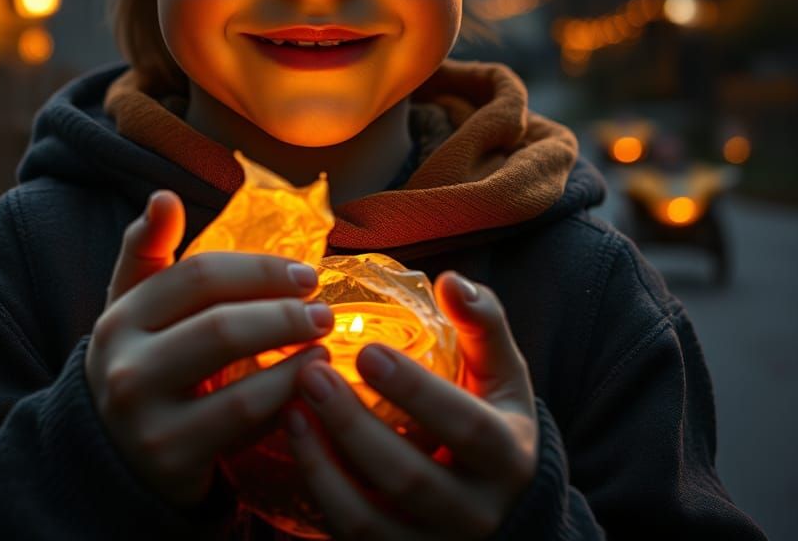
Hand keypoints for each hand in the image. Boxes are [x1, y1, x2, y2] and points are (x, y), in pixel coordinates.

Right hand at [85, 190, 333, 507]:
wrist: (108, 453)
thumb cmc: (140, 358)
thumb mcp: (132, 303)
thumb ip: (148, 249)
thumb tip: (164, 196)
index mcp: (121, 318)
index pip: (200, 276)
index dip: (261, 270)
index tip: (306, 274)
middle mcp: (127, 370)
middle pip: (223, 328)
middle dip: (285, 316)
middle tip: (325, 312)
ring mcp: (149, 424)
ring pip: (241, 392)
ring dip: (296, 367)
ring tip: (324, 350)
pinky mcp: (174, 466)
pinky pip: (246, 436)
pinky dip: (283, 408)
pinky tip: (306, 392)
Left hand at [284, 272, 537, 539]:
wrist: (501, 506)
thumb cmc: (494, 417)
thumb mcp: (502, 372)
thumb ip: (484, 322)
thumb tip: (452, 280)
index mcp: (507, 458)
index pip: (466, 428)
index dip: (416, 391)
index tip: (367, 351)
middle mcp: (474, 513)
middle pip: (409, 478)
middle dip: (354, 426)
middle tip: (311, 373)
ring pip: (368, 520)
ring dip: (322, 465)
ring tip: (290, 408)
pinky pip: (348, 536)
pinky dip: (317, 492)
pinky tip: (294, 444)